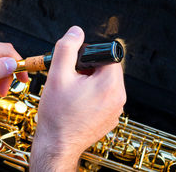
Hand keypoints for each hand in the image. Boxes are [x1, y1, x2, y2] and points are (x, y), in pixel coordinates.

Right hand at [30, 26, 124, 170]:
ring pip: (103, 83)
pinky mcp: (110, 119)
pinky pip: (103, 98)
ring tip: (71, 92)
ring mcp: (115, 111)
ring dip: (88, 82)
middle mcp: (119, 98)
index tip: (75, 65)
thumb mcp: (57, 75)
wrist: (56, 144)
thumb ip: (67, 48)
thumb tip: (76, 31)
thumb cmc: (57, 114)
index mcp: (111, 85)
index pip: (108, 55)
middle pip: (106, 69)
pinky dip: (90, 96)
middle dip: (87, 69)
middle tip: (70, 79)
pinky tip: (75, 103)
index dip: (89, 55)